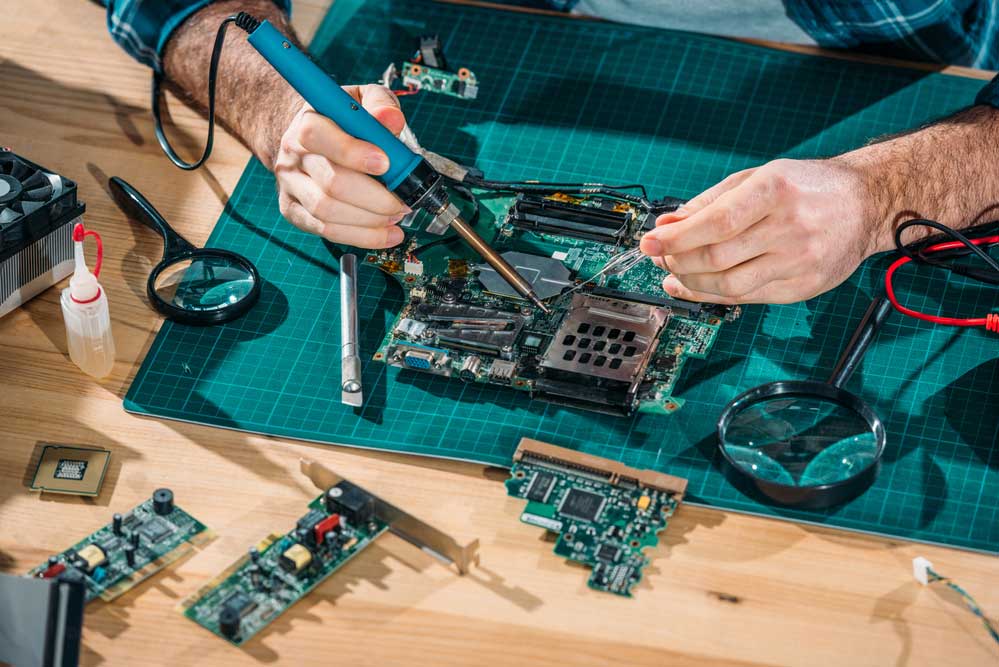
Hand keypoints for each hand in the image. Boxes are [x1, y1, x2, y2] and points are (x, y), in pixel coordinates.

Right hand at [274, 84, 409, 247]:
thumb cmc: (341, 120)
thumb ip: (380, 104)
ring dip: (371, 220)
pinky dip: (364, 236)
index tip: (385, 163)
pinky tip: (388, 233)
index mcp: (307, 122)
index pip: (318, 137)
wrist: (308, 139)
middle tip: (402, 201)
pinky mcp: (294, 211)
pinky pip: (327, 231)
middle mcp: (293, 155)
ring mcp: (291, 186)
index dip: (353, 153)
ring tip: (397, 215)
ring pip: (328, 212)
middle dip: (375, 197)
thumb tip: (392, 119)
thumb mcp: (361, 100)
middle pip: (331, 184)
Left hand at [639, 157, 876, 303]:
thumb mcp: (757, 177)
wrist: (867, 203)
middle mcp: (789, 227)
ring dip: (691, 282)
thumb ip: (710, 202)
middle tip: (659, 257)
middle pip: (717, 258)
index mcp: (774, 191)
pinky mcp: (804, 287)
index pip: (715, 222)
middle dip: (677, 261)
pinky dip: (713, 296)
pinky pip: (747, 298)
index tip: (649, 242)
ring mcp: (799, 261)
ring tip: (674, 272)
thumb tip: (667, 225)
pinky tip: (694, 287)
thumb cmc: (807, 187)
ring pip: (728, 285)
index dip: (676, 237)